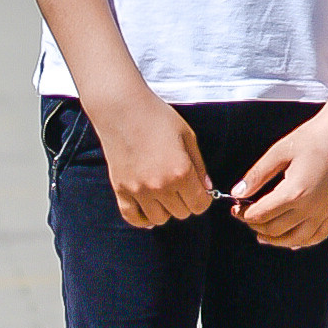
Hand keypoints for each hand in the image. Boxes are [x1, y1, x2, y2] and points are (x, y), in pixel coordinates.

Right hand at [94, 89, 214, 227]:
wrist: (122, 108)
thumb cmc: (157, 117)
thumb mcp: (188, 136)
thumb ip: (199, 165)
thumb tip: (207, 189)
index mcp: (181, 172)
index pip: (199, 205)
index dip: (203, 199)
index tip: (199, 190)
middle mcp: (160, 186)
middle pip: (181, 213)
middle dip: (186, 202)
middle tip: (181, 186)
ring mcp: (138, 190)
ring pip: (159, 219)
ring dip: (166, 209)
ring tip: (164, 193)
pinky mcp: (120, 189)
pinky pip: (132, 217)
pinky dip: (142, 218)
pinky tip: (148, 208)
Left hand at [232, 113, 327, 251]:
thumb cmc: (315, 137)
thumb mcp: (279, 151)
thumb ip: (257, 175)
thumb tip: (238, 193)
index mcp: (294, 192)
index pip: (261, 214)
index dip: (243, 214)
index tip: (236, 209)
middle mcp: (311, 207)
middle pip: (275, 230)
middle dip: (256, 226)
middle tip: (246, 217)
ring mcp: (325, 211)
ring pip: (296, 240)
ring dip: (276, 240)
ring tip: (262, 235)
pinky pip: (318, 236)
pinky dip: (303, 242)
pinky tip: (292, 240)